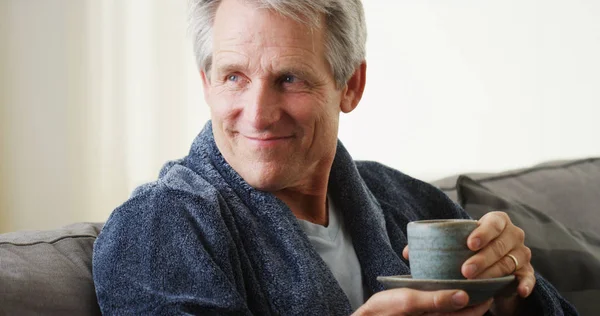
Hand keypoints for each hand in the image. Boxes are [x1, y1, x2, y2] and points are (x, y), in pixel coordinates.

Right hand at [352, 288, 491, 315]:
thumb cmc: (384, 312)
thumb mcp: (407, 302)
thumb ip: (435, 300)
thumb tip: (464, 296)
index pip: (470, 313)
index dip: (483, 298)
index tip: (491, 282)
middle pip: (465, 312)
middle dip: (475, 296)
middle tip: (482, 277)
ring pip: (454, 310)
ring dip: (462, 297)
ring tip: (467, 278)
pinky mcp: (423, 315)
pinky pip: (442, 310)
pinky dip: (449, 299)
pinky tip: (446, 287)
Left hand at [402, 212, 535, 314]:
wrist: (493, 265)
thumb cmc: (470, 249)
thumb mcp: (456, 243)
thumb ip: (435, 244)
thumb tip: (407, 252)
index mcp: (497, 221)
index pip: (493, 222)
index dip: (483, 232)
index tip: (468, 244)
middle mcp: (513, 235)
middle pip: (500, 245)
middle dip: (482, 258)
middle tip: (464, 270)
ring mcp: (522, 253)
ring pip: (509, 262)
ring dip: (492, 272)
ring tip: (475, 281)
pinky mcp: (527, 272)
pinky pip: (529, 277)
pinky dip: (525, 283)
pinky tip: (518, 289)